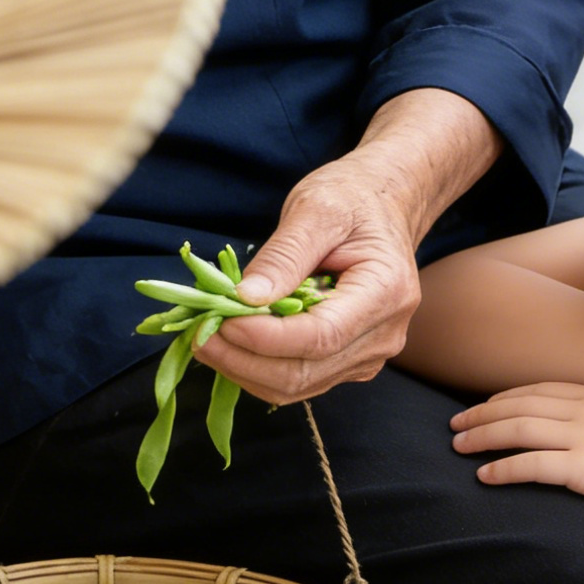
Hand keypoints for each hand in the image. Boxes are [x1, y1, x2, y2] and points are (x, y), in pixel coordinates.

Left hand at [198, 156, 422, 403]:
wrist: (383, 205)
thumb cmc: (352, 198)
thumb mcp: (316, 209)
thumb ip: (284, 255)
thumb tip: (245, 298)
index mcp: (385, 292)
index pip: (321, 336)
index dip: (266, 337)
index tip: (220, 321)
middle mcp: (383, 334)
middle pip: (305, 372)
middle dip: (244, 360)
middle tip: (198, 333)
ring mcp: (368, 355)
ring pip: (297, 385)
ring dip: (245, 369)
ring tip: (206, 338)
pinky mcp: (348, 362)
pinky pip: (299, 379)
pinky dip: (258, 367)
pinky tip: (232, 343)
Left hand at [452, 382, 583, 526]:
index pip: (542, 388)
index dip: (509, 395)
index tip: (488, 403)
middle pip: (521, 404)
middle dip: (484, 411)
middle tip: (456, 421)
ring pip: (517, 429)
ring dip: (482, 436)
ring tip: (457, 445)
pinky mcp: (582, 468)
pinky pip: (530, 465)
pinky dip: (502, 468)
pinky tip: (484, 476)